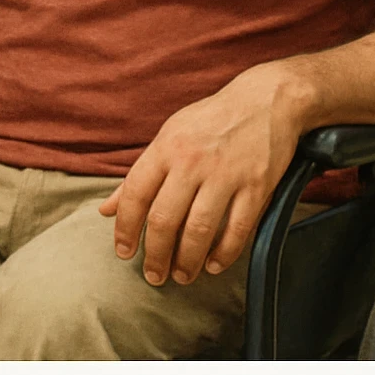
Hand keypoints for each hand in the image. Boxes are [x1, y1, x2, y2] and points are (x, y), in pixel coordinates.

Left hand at [98, 63, 301, 286]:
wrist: (266, 99)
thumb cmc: (213, 119)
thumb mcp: (170, 135)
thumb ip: (139, 174)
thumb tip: (107, 208)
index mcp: (167, 147)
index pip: (135, 194)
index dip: (125, 228)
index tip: (124, 252)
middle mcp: (193, 161)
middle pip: (164, 219)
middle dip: (155, 255)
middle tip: (154, 275)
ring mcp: (226, 174)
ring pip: (199, 230)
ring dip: (186, 261)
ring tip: (181, 275)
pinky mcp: (257, 185)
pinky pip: (238, 229)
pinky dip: (224, 254)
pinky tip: (213, 265)